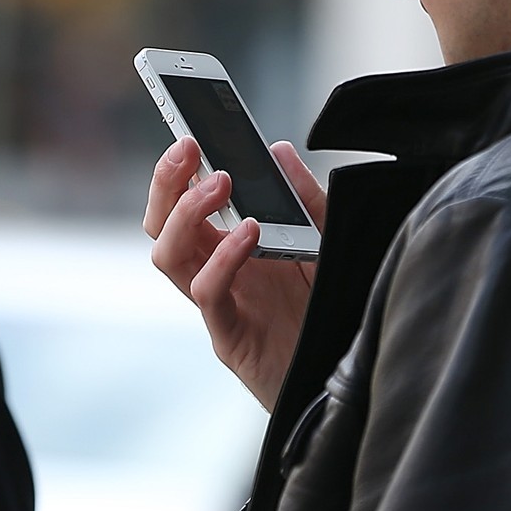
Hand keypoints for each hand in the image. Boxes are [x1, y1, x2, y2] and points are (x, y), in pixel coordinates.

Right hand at [145, 138, 326, 410]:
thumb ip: (306, 199)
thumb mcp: (327, 243)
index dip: (175, 170)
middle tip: (187, 147)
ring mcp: (218, 305)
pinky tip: (250, 232)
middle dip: (166, 182)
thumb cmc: (329, 313)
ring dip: (184, 214)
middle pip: (162, 224)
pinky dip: (222, 258)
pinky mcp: (229, 336)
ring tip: (218, 183)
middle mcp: (214, 273)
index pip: (184, 205)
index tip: (185, 131)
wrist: (348, 379)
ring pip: (168, 256)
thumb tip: (278, 150)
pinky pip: (208, 294)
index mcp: (229, 250)